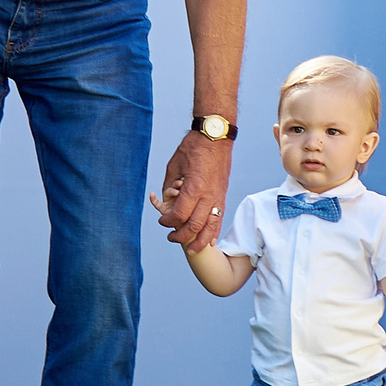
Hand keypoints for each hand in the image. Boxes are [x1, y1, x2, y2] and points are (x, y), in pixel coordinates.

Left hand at [155, 133, 232, 251]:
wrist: (215, 136)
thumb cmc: (192, 148)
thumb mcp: (174, 165)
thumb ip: (170, 186)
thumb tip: (166, 202)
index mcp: (193, 187)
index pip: (180, 214)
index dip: (168, 221)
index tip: (162, 221)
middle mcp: (208, 194)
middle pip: (195, 225)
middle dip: (182, 236)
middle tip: (172, 238)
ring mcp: (218, 196)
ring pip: (211, 226)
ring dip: (201, 240)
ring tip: (192, 250)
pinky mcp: (223, 195)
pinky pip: (220, 218)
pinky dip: (214, 231)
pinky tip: (208, 239)